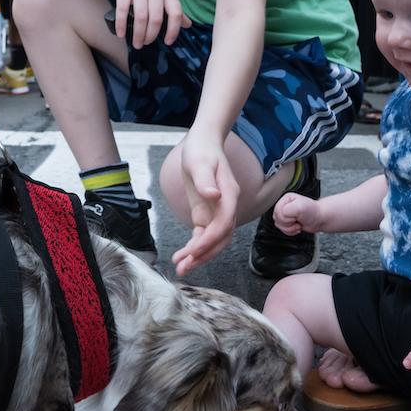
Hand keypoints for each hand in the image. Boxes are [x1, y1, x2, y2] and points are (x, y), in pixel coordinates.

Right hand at [107, 0, 186, 47]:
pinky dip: (121, 24)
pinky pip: (122, 10)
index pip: (176, 13)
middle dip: (151, 36)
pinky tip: (121, 34)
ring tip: (136, 43)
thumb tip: (188, 25)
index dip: (174, 30)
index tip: (168, 42)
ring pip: (141, 17)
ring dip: (138, 34)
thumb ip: (175, 7)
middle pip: (156, 19)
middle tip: (146, 44)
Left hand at [171, 136, 239, 275]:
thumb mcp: (200, 162)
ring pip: (213, 241)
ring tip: (181, 267)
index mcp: (229, 195)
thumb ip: (206, 180)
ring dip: (199, 255)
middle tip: (184, 267)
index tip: (193, 251)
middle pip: (221, 238)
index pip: (223, 224)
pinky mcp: (207, 214)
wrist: (204, 143)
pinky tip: (183, 256)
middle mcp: (227, 207)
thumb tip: (213, 195)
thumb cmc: (202, 150)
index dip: (209, 240)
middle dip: (203, 254)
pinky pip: (203, 235)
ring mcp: (218, 212)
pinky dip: (194, 247)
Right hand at [271, 192, 319, 235]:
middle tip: (297, 220)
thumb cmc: (313, 212)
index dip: (286, 217)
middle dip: (288, 223)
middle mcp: (284, 205)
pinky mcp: (288, 222)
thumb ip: (285, 210)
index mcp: (286, 199)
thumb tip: (281, 216)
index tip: (295, 216)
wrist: (320, 219)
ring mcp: (286, 214)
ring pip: (278, 225)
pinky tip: (297, 227)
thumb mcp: (299, 207)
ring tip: (298, 223)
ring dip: (289, 228)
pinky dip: (290, 231)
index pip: (277, 211)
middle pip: (277, 219)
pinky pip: (282, 229)